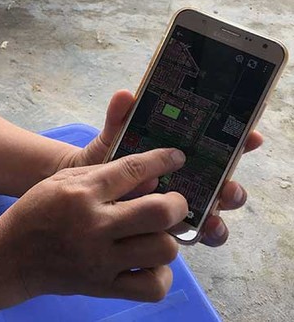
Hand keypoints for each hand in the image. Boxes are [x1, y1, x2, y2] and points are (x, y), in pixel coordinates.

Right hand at [0, 148, 188, 302]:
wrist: (10, 257)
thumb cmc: (37, 212)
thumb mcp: (61, 182)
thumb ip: (102, 175)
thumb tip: (148, 175)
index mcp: (82, 193)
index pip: (133, 170)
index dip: (162, 160)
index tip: (176, 158)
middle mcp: (94, 225)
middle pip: (159, 212)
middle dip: (177, 204)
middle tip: (173, 202)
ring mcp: (101, 260)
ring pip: (162, 249)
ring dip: (167, 239)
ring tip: (157, 234)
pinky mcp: (103, 286)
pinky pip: (152, 287)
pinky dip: (160, 275)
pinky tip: (150, 263)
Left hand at [65, 89, 260, 246]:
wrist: (81, 189)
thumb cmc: (106, 159)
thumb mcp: (112, 137)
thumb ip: (119, 118)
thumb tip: (125, 95)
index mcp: (183, 153)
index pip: (220, 145)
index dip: (240, 141)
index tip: (249, 137)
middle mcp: (190, 179)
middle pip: (224, 184)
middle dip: (232, 186)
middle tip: (227, 187)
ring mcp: (182, 205)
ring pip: (214, 213)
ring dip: (219, 217)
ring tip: (211, 218)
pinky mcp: (170, 228)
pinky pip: (192, 235)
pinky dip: (198, 236)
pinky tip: (192, 234)